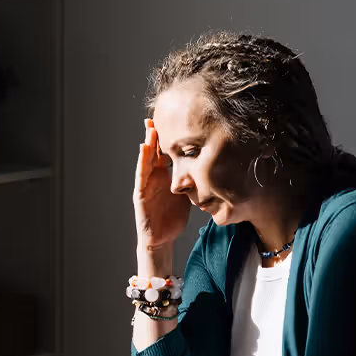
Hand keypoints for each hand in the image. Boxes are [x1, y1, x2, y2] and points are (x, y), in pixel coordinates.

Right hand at [133, 119, 189, 254]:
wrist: (161, 239)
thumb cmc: (173, 217)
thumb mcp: (187, 194)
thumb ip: (194, 180)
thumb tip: (215, 169)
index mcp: (165, 175)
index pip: (166, 152)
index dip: (168, 137)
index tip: (173, 120)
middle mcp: (154, 177)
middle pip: (154, 151)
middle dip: (155, 134)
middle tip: (157, 116)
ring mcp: (145, 184)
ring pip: (146, 160)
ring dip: (147, 143)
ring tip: (150, 128)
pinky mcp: (140, 194)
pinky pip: (140, 176)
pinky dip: (141, 162)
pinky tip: (143, 150)